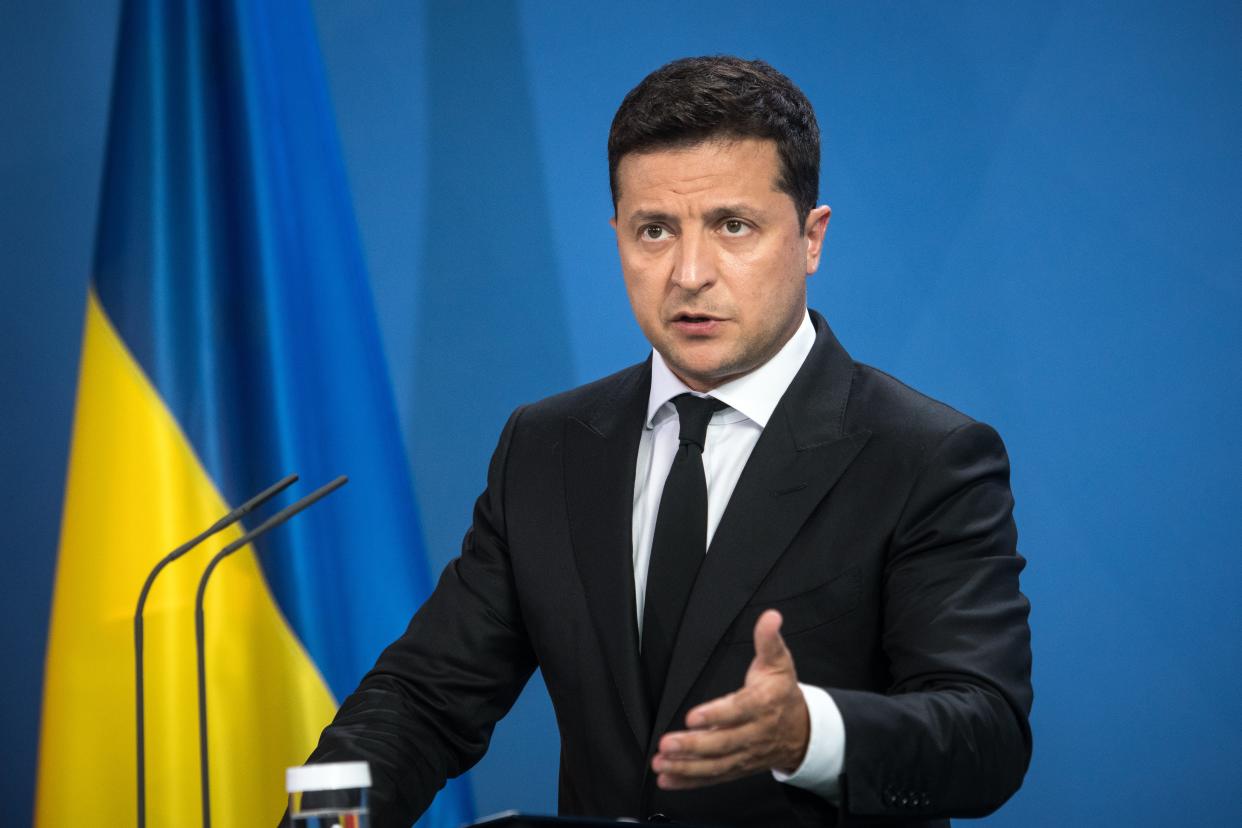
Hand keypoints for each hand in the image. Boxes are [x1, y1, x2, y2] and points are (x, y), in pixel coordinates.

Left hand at [651, 609, 809, 789]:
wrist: (801, 731)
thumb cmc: (782, 693)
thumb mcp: (779, 662)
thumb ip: (769, 640)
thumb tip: (770, 617)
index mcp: (763, 704)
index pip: (739, 711)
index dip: (716, 715)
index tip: (693, 716)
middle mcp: (754, 733)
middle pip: (723, 743)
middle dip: (694, 746)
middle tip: (668, 743)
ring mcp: (745, 754)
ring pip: (716, 764)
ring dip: (686, 766)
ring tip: (662, 763)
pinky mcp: (736, 767)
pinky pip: (712, 777)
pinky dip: (689, 781)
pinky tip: (668, 779)